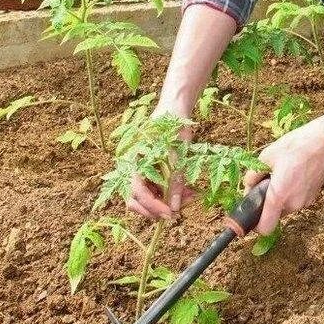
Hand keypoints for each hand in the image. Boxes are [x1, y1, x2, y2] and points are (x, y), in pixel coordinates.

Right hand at [125, 105, 194, 219]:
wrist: (174, 109)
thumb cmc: (172, 127)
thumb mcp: (177, 154)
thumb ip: (175, 181)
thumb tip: (175, 207)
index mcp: (133, 162)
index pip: (137, 193)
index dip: (153, 207)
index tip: (170, 215)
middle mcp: (133, 168)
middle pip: (137, 199)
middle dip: (157, 209)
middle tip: (176, 214)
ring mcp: (143, 171)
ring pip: (150, 196)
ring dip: (168, 202)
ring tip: (190, 198)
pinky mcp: (153, 172)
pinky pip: (159, 189)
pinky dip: (172, 193)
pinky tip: (188, 192)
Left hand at [243, 115, 323, 233]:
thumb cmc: (298, 146)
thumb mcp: (267, 156)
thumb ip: (253, 176)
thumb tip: (248, 186)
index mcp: (279, 196)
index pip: (265, 228)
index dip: (255, 225)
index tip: (252, 212)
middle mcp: (293, 204)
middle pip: (273, 214)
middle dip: (267, 201)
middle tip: (266, 180)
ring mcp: (305, 202)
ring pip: (285, 206)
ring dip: (279, 195)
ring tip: (282, 172)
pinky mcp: (313, 196)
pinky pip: (295, 199)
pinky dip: (290, 191)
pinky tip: (293, 172)